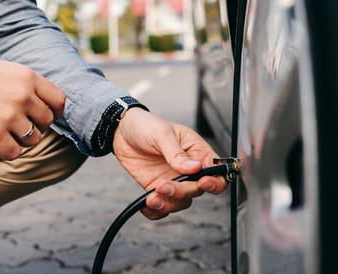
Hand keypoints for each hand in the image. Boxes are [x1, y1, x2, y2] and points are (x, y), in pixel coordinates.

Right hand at [0, 54, 65, 158]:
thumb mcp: (6, 70)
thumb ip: (28, 86)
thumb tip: (49, 107)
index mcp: (28, 77)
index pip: (59, 101)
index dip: (55, 111)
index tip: (47, 115)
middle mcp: (22, 96)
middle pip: (47, 122)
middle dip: (36, 125)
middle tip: (20, 123)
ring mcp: (9, 116)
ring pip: (33, 139)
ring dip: (23, 139)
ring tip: (8, 131)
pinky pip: (15, 152)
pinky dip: (8, 150)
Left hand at [112, 108, 227, 219]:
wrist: (122, 131)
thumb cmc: (146, 125)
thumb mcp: (163, 133)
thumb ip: (177, 153)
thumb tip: (194, 168)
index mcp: (197, 152)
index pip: (216, 172)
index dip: (214, 182)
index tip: (202, 183)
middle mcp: (188, 170)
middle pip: (197, 191)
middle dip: (182, 192)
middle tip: (163, 186)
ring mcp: (174, 180)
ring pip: (181, 202)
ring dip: (168, 204)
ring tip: (152, 197)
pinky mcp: (158, 189)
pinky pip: (163, 207)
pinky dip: (156, 211)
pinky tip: (146, 206)